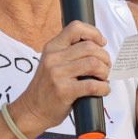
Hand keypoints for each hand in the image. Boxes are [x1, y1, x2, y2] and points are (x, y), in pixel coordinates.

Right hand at [14, 21, 110, 135]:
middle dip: (104, 57)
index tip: (101, 43)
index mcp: (52, 48)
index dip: (93, 33)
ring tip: (104, 78)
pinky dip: (104, 87)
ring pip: (93, 64)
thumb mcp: (51, 63)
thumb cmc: (47, 87)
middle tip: (106, 66)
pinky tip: (103, 90)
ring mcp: (58, 74)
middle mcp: (53, 58)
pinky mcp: (64, 91)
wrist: (31, 110)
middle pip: (90, 47)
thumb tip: (97, 47)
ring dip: (105, 71)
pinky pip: (92, 85)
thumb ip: (68, 53)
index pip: (75, 28)